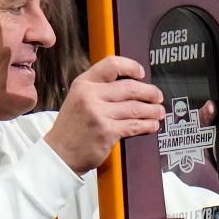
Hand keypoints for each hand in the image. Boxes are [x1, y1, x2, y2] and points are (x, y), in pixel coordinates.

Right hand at [45, 56, 164, 174]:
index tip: (141, 73)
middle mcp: (90, 96)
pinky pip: (134, 126)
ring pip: (135, 108)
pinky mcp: (107, 132)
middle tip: (157, 96)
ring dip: (152, 110)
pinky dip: (147, 125)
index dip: (131, 67)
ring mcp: (98, 114)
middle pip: (129, 87)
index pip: (112, 65)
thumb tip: (130, 83)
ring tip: (159, 111)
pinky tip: (152, 124)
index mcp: (83, 83)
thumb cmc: (71, 128)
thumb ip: (99, 89)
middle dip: (149, 92)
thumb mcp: (78, 99)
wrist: (60, 153)